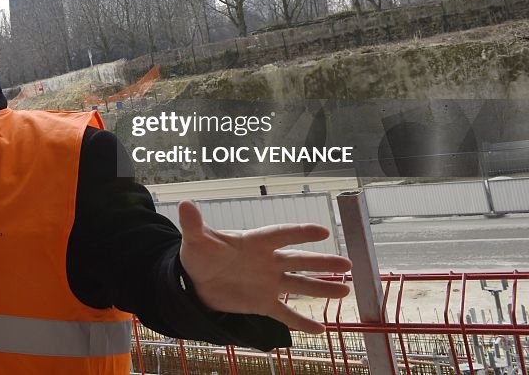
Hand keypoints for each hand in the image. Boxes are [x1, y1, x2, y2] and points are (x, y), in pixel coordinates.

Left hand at [177, 200, 351, 333]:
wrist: (193, 280)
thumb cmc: (198, 254)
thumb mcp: (195, 240)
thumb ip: (194, 224)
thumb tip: (185, 204)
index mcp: (254, 242)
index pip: (280, 234)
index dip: (300, 232)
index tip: (323, 231)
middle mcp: (266, 261)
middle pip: (299, 260)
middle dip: (323, 263)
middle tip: (348, 265)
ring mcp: (267, 282)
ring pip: (299, 285)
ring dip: (321, 288)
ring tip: (346, 290)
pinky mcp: (262, 303)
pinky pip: (285, 313)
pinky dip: (301, 322)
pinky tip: (321, 329)